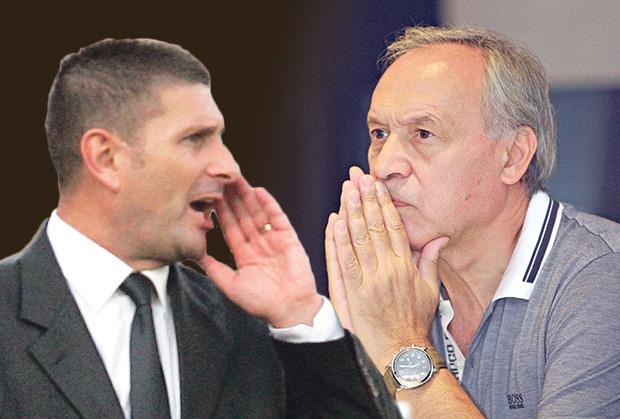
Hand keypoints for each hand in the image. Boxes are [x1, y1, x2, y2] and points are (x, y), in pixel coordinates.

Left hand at [201, 177, 321, 327]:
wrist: (290, 310)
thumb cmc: (261, 303)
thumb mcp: (231, 286)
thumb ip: (215, 269)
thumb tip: (195, 256)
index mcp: (244, 254)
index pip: (230, 228)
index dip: (221, 211)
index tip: (210, 195)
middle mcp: (258, 244)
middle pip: (243, 216)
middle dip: (232, 198)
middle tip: (222, 178)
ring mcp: (273, 239)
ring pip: (257, 213)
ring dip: (248, 196)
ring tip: (237, 179)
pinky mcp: (289, 238)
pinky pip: (277, 218)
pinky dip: (269, 204)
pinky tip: (259, 191)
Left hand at [325, 167, 447, 367]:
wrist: (402, 350)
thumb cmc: (415, 322)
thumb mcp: (429, 291)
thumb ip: (430, 262)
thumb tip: (438, 239)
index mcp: (406, 266)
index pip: (394, 226)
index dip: (384, 203)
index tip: (377, 184)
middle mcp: (388, 269)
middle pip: (376, 227)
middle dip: (367, 198)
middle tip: (359, 176)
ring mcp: (370, 280)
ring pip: (359, 239)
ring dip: (352, 212)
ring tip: (347, 190)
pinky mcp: (354, 292)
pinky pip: (345, 262)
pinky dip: (339, 241)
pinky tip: (335, 222)